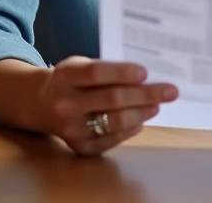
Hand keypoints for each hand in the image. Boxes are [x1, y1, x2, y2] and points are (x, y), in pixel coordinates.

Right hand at [38, 57, 177, 155]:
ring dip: (142, 113)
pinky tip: (141, 121)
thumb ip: (107, 69)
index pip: (96, 73)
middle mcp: (64, 104)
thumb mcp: (81, 65)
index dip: (122, 73)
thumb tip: (147, 77)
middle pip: (111, 99)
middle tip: (170, 91)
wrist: (41, 103)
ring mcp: (70, 128)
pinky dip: (130, 130)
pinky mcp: (78, 146)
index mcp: (65, 76)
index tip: (146, 72)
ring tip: (157, 105)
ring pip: (114, 122)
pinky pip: (111, 139)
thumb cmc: (72, 79)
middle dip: (145, 95)